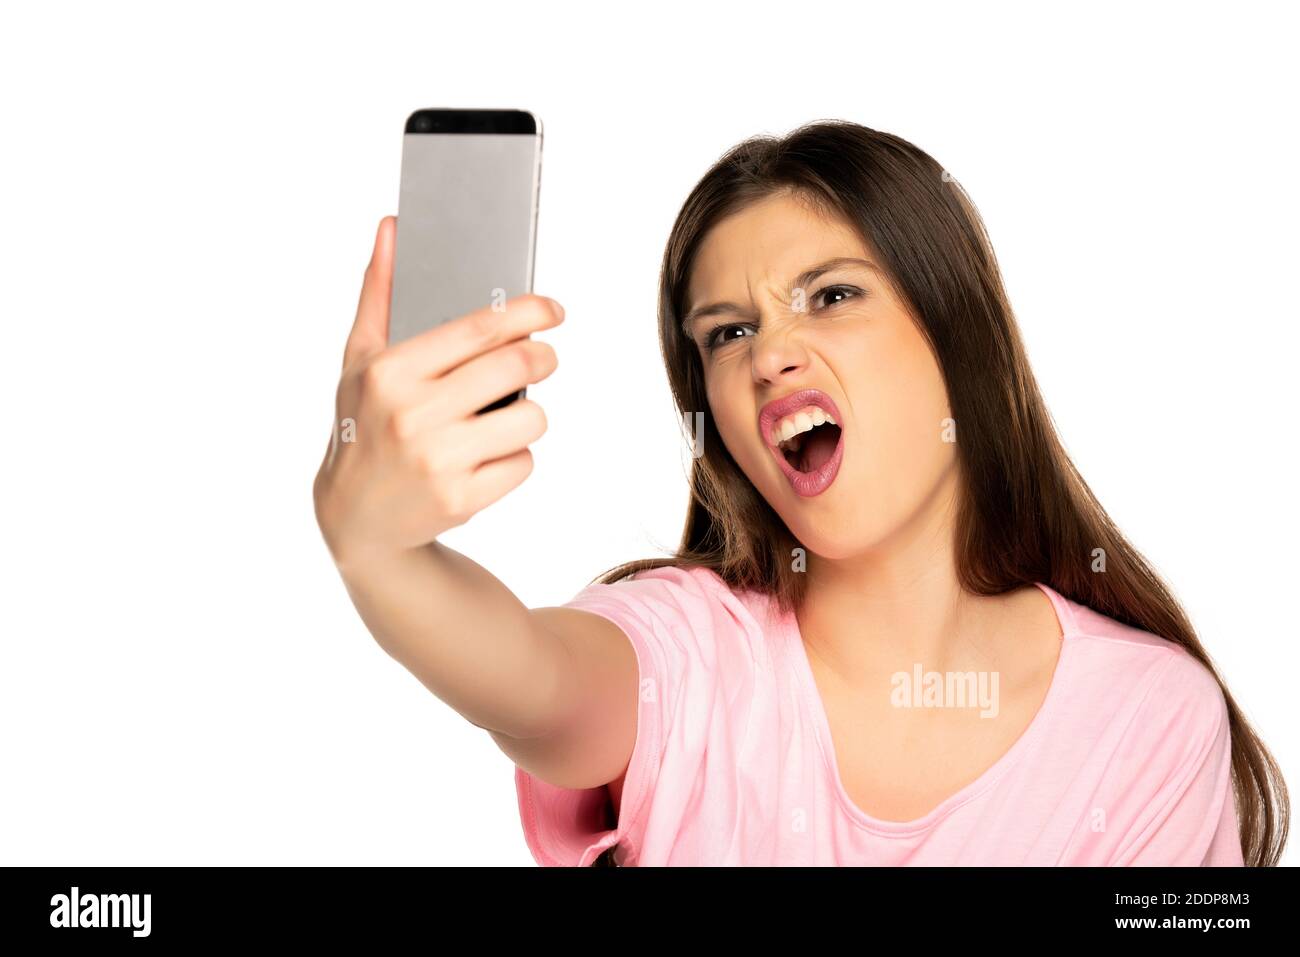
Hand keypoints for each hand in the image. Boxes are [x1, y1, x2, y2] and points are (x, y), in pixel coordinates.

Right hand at [313, 216, 563, 566]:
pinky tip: (483, 459)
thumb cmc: (363, 425)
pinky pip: (525, 462)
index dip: (529, 312)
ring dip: (528, 414)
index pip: (480, 327)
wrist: (356, 518)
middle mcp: (414, 413)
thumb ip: (380, 291)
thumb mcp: (360, 359)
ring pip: (532, 417)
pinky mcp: (462, 499)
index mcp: (392, 371)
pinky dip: (514, 458)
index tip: (553, 309)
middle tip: (543, 357)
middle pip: (520, 365)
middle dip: (545, 357)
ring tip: (498, 418)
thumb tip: (393, 228)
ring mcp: (439, 459)